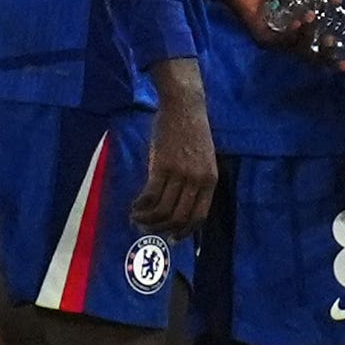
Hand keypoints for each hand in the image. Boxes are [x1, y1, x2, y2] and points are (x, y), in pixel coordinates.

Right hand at [134, 66, 216, 231]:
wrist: (184, 106)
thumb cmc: (192, 131)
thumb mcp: (203, 159)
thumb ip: (196, 181)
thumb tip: (180, 204)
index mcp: (210, 180)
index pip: (199, 216)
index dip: (184, 231)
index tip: (172, 238)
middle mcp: (197, 180)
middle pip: (179, 217)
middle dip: (161, 229)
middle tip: (147, 228)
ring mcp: (180, 174)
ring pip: (163, 210)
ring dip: (147, 219)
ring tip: (136, 218)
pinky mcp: (162, 166)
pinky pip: (150, 196)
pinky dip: (140, 206)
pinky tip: (134, 206)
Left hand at [219, 0, 344, 55]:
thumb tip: (339, 0)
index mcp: (299, 20)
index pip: (319, 40)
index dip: (333, 51)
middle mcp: (289, 32)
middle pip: (311, 52)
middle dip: (326, 56)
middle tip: (337, 52)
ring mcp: (276, 37)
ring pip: (298, 49)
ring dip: (311, 40)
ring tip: (317, 24)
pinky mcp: (263, 37)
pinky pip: (282, 42)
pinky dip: (293, 33)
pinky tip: (301, 21)